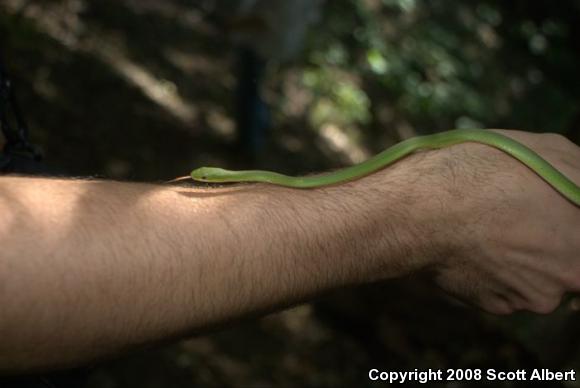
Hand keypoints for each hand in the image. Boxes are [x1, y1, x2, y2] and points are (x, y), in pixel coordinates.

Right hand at [429, 130, 579, 313]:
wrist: (425, 211)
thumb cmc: (484, 175)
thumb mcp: (547, 150)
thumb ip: (576, 175)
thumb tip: (579, 191)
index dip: (570, 229)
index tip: (556, 219)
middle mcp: (570, 273)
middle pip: (570, 263)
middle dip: (551, 243)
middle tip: (519, 220)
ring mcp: (535, 296)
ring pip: (539, 278)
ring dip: (522, 259)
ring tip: (487, 230)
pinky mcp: (500, 307)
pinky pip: (508, 291)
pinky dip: (495, 273)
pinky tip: (472, 249)